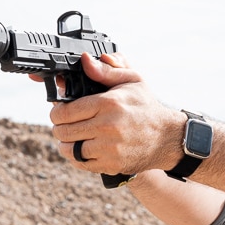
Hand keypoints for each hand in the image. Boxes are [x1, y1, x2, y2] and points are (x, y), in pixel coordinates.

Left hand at [47, 54, 182, 176]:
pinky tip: (82, 149)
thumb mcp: (131, 81)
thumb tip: (86, 60)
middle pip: (64, 131)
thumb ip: (106, 71)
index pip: (65, 111)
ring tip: (71, 138)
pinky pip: (82, 163)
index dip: (56, 112)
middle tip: (64, 125)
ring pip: (70, 150)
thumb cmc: (147, 107)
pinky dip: (77, 157)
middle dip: (59, 127)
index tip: (58, 112)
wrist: (167, 137)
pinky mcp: (111, 164)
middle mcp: (107, 126)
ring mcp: (109, 148)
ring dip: (66, 144)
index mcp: (109, 103)